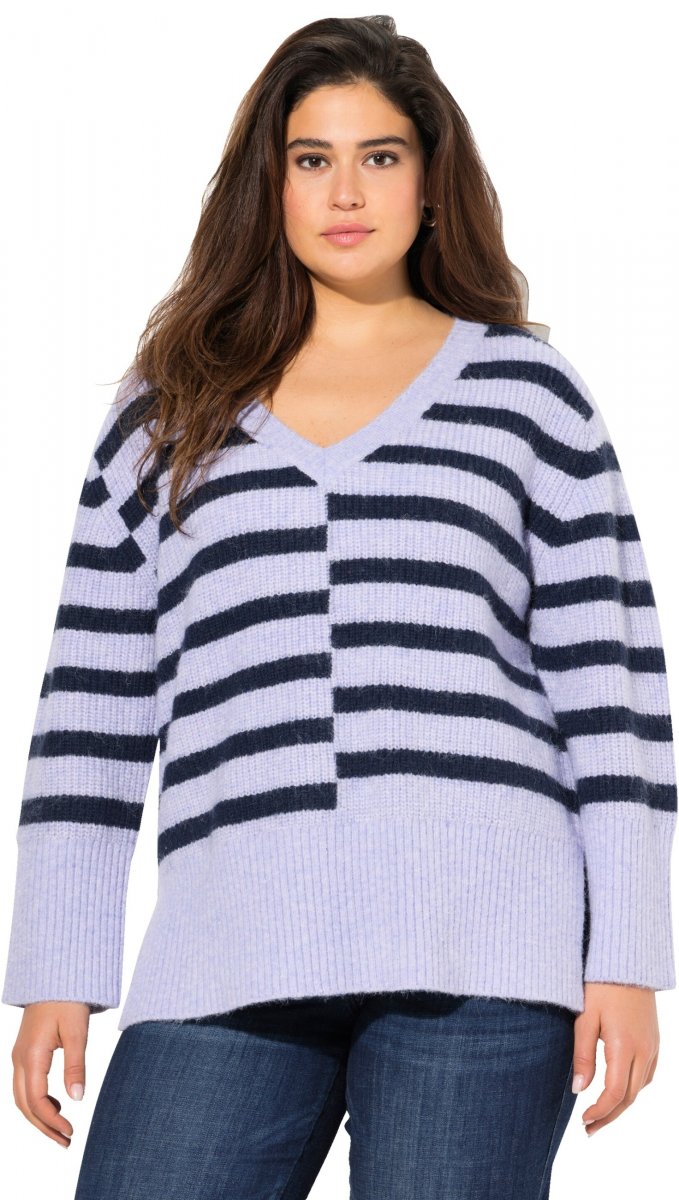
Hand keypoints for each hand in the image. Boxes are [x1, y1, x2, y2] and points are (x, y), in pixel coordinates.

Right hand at [11, 1001, 89, 1147]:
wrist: (55, 974)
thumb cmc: (67, 998)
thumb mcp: (76, 1030)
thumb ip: (75, 1064)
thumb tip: (76, 1098)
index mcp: (31, 1055)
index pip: (36, 1100)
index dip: (52, 1120)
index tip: (70, 1132)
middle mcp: (20, 1059)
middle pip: (25, 1105)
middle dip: (44, 1127)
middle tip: (66, 1142)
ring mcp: (19, 1056)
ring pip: (21, 1097)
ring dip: (39, 1117)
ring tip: (61, 1131)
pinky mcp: (24, 1052)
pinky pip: (24, 1085)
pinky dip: (37, 1102)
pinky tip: (57, 1104)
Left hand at [572, 982, 659, 1135]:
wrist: (626, 960)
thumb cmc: (600, 985)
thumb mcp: (585, 1018)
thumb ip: (582, 1055)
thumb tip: (578, 1090)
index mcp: (625, 1046)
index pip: (615, 1093)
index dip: (600, 1112)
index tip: (583, 1121)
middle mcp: (644, 1050)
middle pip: (630, 1096)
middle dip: (610, 1116)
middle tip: (589, 1129)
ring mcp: (652, 1045)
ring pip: (640, 1087)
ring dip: (622, 1104)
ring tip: (600, 1115)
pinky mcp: (654, 1039)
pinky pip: (647, 1073)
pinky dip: (633, 1088)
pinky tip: (619, 1090)